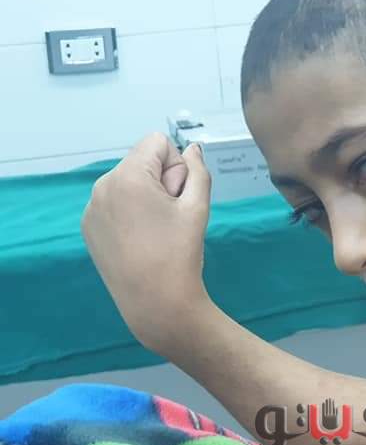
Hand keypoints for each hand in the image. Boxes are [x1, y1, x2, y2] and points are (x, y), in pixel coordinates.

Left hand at [81, 133, 212, 352]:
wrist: (155, 302)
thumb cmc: (181, 252)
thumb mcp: (198, 207)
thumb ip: (197, 172)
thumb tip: (192, 150)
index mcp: (128, 176)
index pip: (157, 142)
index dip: (176, 167)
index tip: (179, 197)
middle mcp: (102, 185)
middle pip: (140, 162)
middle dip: (160, 181)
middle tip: (170, 218)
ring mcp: (91, 208)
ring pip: (127, 183)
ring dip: (145, 197)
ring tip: (156, 232)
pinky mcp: (88, 227)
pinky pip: (113, 204)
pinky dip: (129, 214)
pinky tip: (139, 242)